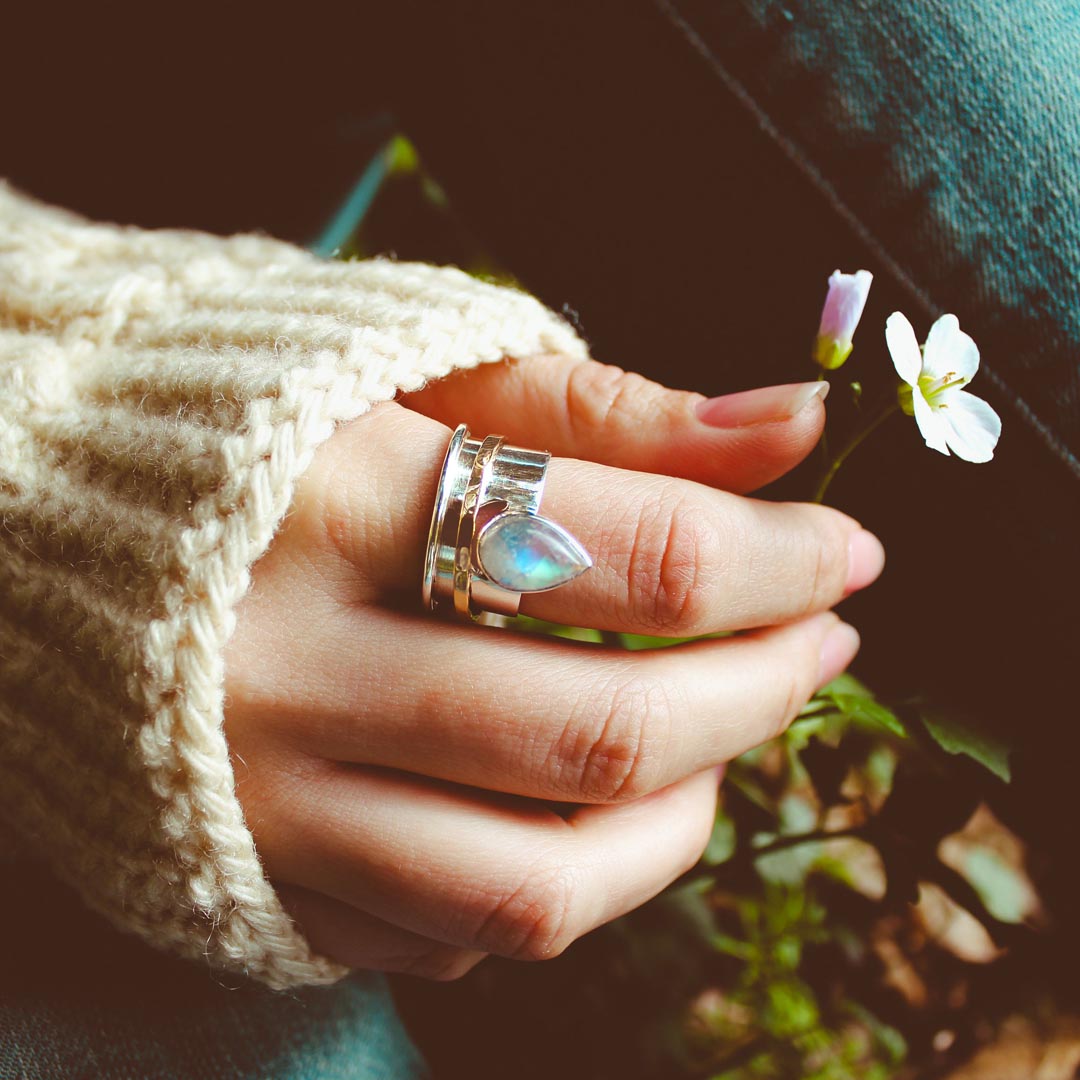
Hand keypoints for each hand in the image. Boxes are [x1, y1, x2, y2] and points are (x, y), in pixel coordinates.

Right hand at [224, 355, 882, 980]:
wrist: (61, 523)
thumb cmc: (270, 429)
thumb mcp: (428, 379)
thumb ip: (611, 409)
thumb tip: (790, 421)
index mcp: (341, 503)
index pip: (634, 555)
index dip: (779, 558)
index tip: (843, 548)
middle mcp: (294, 672)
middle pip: (602, 734)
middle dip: (762, 692)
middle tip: (818, 642)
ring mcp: (268, 801)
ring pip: (538, 886)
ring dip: (680, 822)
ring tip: (721, 742)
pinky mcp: (261, 878)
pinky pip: (453, 937)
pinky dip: (562, 882)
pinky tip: (584, 805)